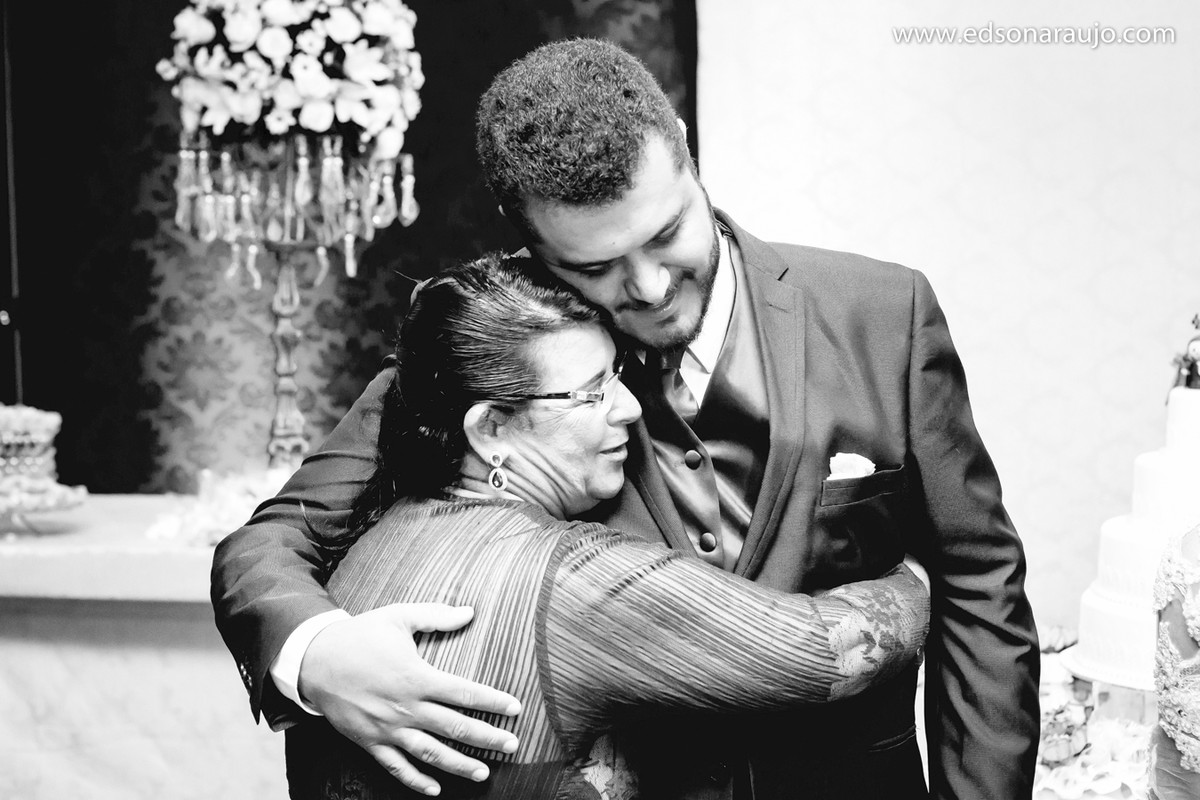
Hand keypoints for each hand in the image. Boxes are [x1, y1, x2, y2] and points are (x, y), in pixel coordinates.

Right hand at [298, 603, 521, 795]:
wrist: (314, 659)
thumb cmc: (360, 635)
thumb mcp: (398, 617)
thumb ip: (436, 616)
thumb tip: (470, 611)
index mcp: (416, 677)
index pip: (463, 692)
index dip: (492, 701)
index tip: (515, 708)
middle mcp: (405, 707)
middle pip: (454, 727)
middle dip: (487, 738)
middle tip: (513, 746)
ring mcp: (387, 728)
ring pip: (429, 753)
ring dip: (458, 765)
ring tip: (484, 773)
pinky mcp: (370, 742)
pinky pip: (396, 766)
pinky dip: (416, 781)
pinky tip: (435, 789)